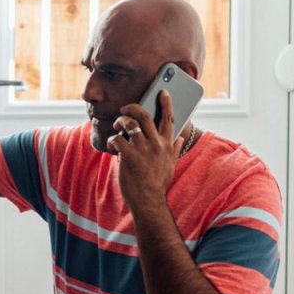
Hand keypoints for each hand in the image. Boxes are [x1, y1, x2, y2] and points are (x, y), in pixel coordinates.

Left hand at [106, 90, 185, 213]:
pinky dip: (112, 139)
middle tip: (125, 108)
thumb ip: (174, 149)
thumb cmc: (158, 184)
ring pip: (130, 124)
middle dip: (133, 107)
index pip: (169, 118)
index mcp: (167, 145)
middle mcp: (156, 144)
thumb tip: (180, 138)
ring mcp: (142, 149)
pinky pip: (117, 139)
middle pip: (145, 116)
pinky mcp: (129, 156)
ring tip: (117, 125)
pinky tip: (112, 144)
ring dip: (121, 121)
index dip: (166, 103)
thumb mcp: (171, 165)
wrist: (149, 201)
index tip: (162, 92)